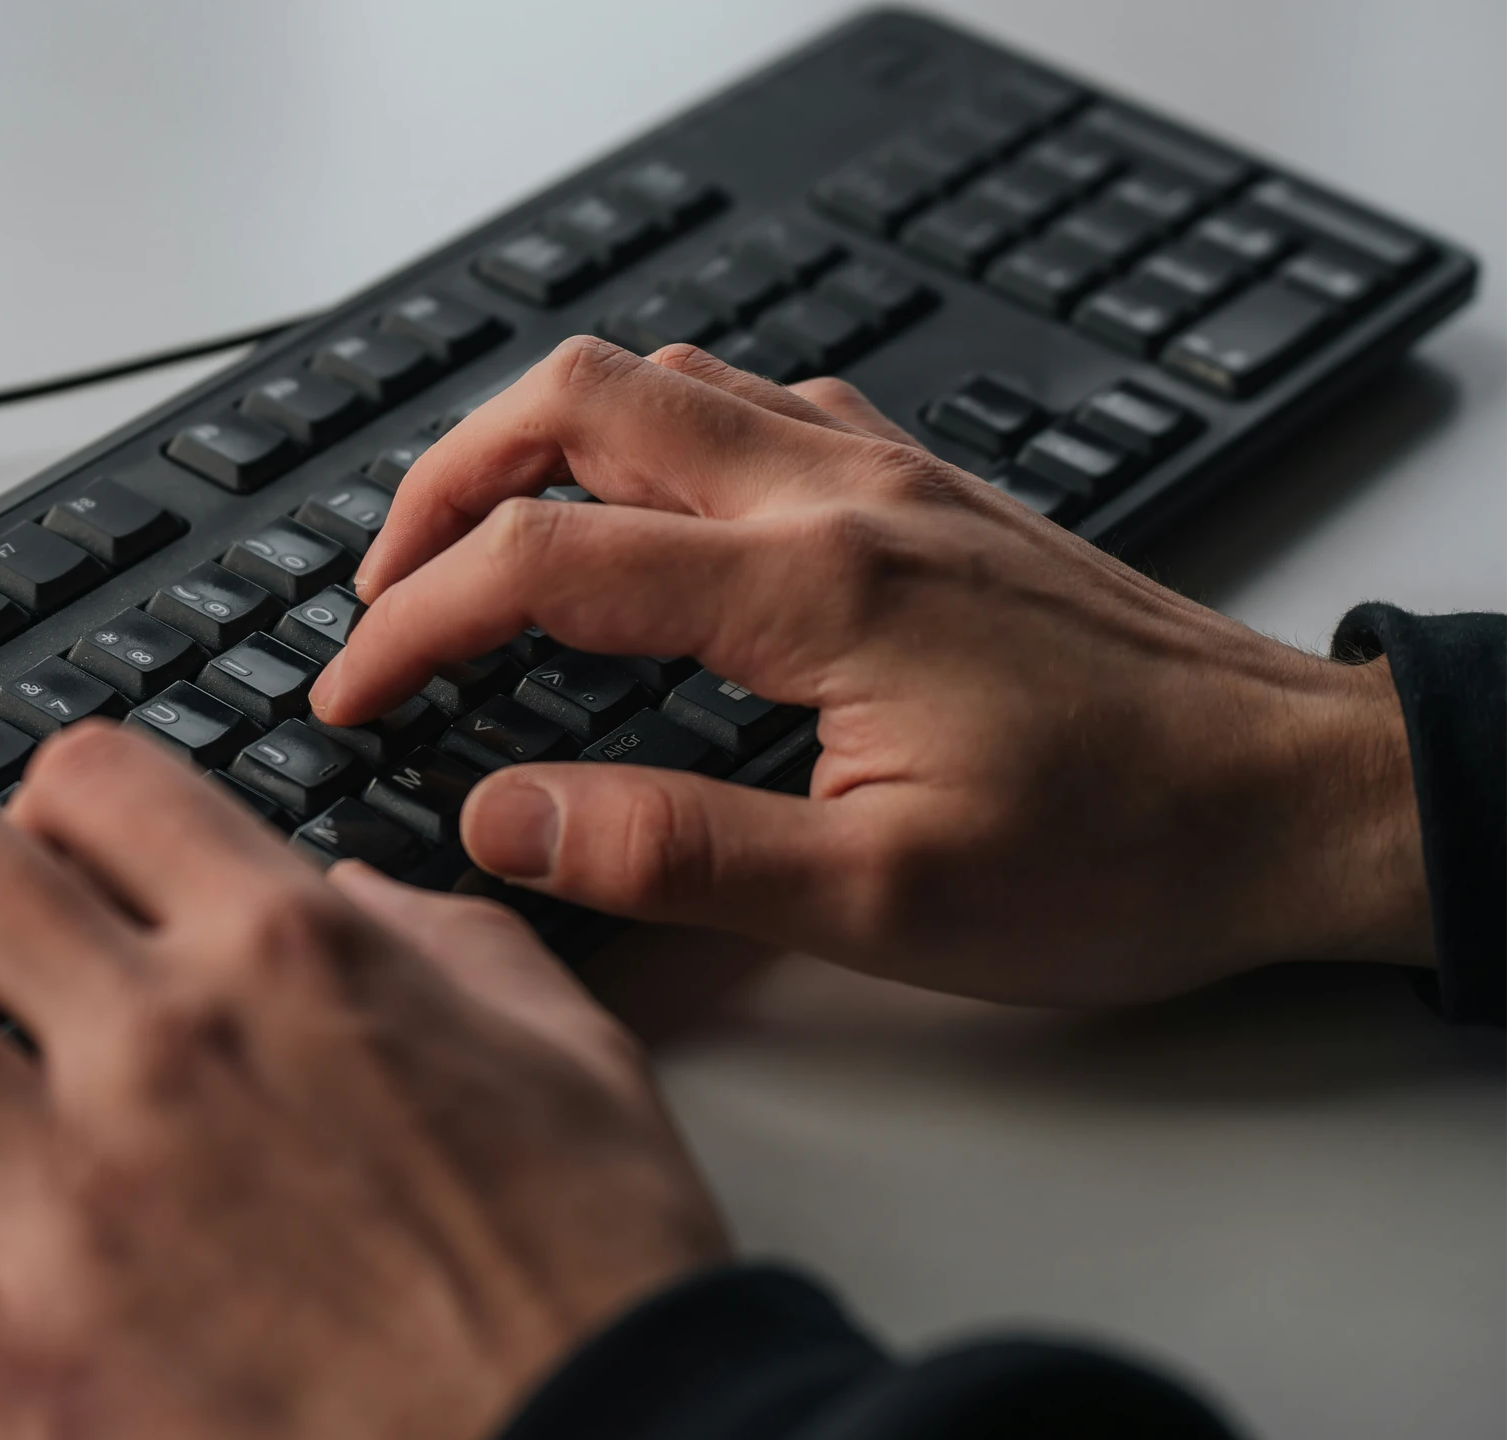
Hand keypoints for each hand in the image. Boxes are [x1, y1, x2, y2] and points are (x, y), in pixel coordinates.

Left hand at [0, 724, 728, 1439]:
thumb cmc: (599, 1278)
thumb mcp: (568, 1046)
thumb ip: (444, 935)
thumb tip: (344, 892)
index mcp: (290, 955)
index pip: (96, 778)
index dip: (44, 794)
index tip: (41, 843)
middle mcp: (162, 1046)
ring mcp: (78, 1202)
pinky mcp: (22, 1363)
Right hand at [312, 338, 1432, 1004]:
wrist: (1299, 801)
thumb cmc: (1124, 854)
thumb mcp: (883, 900)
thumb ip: (672, 852)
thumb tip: (501, 818)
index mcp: (815, 588)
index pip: (544, 561)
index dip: (413, 624)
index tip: (351, 690)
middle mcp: (841, 493)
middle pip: (581, 401)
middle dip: (445, 481)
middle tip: (381, 585)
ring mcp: (888, 472)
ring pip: (664, 378)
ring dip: (540, 443)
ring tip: (478, 541)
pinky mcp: (927, 487)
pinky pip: (754, 401)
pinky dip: (653, 436)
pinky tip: (647, 517)